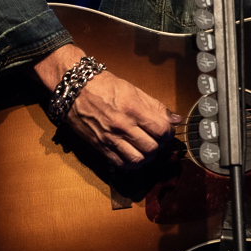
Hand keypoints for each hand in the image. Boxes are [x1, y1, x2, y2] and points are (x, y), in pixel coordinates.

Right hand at [33, 44, 180, 168]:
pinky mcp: (100, 147)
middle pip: (152, 147)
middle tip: (157, 139)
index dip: (169, 133)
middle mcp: (122, 126)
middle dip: (159, 145)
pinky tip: (134, 154)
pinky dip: (131, 162)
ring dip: (147, 156)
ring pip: (138, 159)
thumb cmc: (105, 87)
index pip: (161, 130)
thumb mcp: (134, 90)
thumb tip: (175, 119)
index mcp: (133, 109)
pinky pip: (120, 163)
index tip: (167, 130)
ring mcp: (110, 138)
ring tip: (146, 148)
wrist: (75, 89)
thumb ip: (156, 107)